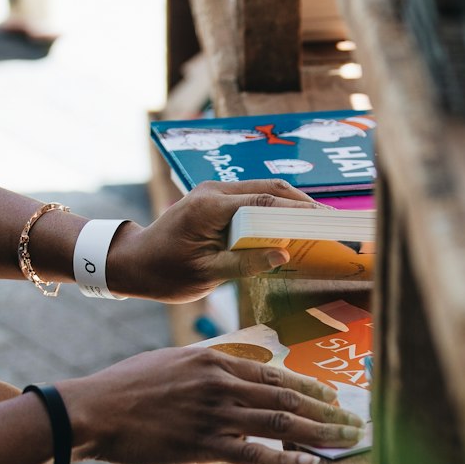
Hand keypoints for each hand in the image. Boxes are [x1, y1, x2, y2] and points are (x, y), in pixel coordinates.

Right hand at [58, 346, 363, 463]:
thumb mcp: (173, 360)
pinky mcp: (203, 445)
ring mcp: (214, 415)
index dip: (311, 387)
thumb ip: (209, 366)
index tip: (334, 397)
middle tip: (356, 422)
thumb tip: (237, 369)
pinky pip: (255, 454)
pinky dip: (288, 459)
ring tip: (347, 442)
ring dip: (320, 434)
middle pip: (288, 398)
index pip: (275, 374)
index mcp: (214, 360)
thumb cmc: (127, 387)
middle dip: (328, 411)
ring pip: (281, 424)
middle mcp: (221, 383)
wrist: (93, 409)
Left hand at [106, 181, 321, 303]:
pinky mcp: (215, 200)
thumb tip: (283, 255)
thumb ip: (245, 263)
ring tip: (317, 221)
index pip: (265, 202)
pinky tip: (290, 224)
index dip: (298, 211)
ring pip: (263, 189)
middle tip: (330, 219)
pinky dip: (274, 208)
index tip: (325, 220)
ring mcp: (214, 192)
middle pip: (270, 188)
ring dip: (290, 203)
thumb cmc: (164, 273)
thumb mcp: (206, 275)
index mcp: (210, 207)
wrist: (134, 262)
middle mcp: (213, 191)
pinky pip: (251, 198)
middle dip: (302, 203)